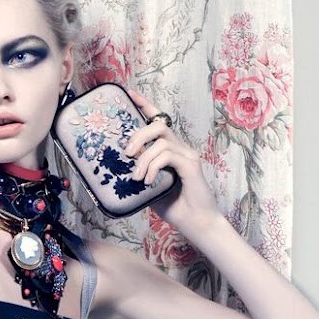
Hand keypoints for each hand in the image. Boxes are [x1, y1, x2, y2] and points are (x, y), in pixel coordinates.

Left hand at [122, 84, 221, 238]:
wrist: (196, 224)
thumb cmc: (175, 208)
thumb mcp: (150, 189)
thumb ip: (140, 173)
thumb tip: (121, 166)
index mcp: (171, 151)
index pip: (158, 121)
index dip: (145, 105)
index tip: (129, 94)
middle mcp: (181, 148)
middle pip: (158, 125)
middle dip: (138, 136)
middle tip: (127, 155)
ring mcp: (187, 154)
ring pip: (161, 140)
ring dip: (143, 158)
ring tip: (137, 178)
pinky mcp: (191, 164)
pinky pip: (167, 155)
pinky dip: (153, 167)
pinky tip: (148, 182)